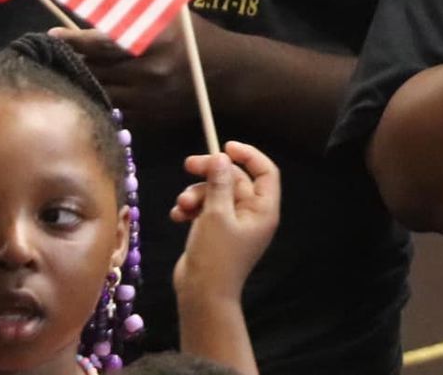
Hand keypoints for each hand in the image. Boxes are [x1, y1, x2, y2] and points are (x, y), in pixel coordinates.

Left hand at [51, 11, 214, 126]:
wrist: (226, 75)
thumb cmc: (194, 38)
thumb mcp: (171, 16)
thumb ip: (137, 10)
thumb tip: (97, 1)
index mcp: (154, 42)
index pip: (101, 43)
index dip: (73, 41)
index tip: (52, 36)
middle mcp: (150, 71)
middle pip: (95, 69)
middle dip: (73, 61)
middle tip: (53, 54)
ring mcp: (149, 97)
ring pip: (100, 92)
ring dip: (82, 82)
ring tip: (67, 72)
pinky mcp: (149, 116)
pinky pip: (113, 109)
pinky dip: (99, 100)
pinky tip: (91, 91)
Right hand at [171, 141, 280, 302]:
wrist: (200, 295)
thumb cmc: (215, 256)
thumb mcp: (216, 215)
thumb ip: (219, 184)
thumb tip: (222, 158)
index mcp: (263, 209)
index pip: (265, 172)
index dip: (248, 155)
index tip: (225, 146)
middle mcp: (251, 214)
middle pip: (234, 180)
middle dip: (210, 174)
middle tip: (188, 164)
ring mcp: (232, 223)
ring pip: (215, 194)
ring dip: (196, 194)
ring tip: (182, 206)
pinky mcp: (214, 231)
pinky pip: (204, 209)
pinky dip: (191, 209)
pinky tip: (177, 216)